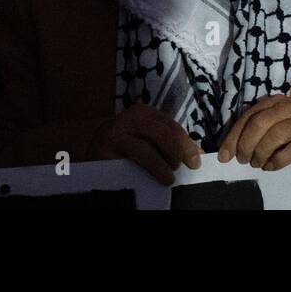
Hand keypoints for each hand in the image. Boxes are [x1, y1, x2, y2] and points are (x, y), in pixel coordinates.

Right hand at [87, 103, 201, 184]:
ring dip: (161, 166)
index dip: (186, 144)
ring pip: (145, 149)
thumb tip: (197, 155)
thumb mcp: (149, 143)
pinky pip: (128, 163)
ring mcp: (114, 133)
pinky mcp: (103, 151)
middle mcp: (128, 118)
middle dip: (175, 153)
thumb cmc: (126, 154)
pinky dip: (146, 171)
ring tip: (167, 178)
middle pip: (161, 133)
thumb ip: (169, 145)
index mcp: (142, 113)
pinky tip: (153, 178)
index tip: (195, 163)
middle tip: (176, 169)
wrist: (93, 164)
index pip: (170, 125)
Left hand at [217, 94, 290, 170]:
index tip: (224, 156)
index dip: (234, 137)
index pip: (248, 117)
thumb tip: (229, 150)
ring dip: (260, 153)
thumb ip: (254, 127)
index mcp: (273, 101)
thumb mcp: (273, 117)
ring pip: (276, 135)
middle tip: (242, 160)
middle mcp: (288, 107)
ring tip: (256, 164)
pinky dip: (276, 162)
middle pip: (260, 123)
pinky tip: (270, 167)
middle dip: (246, 145)